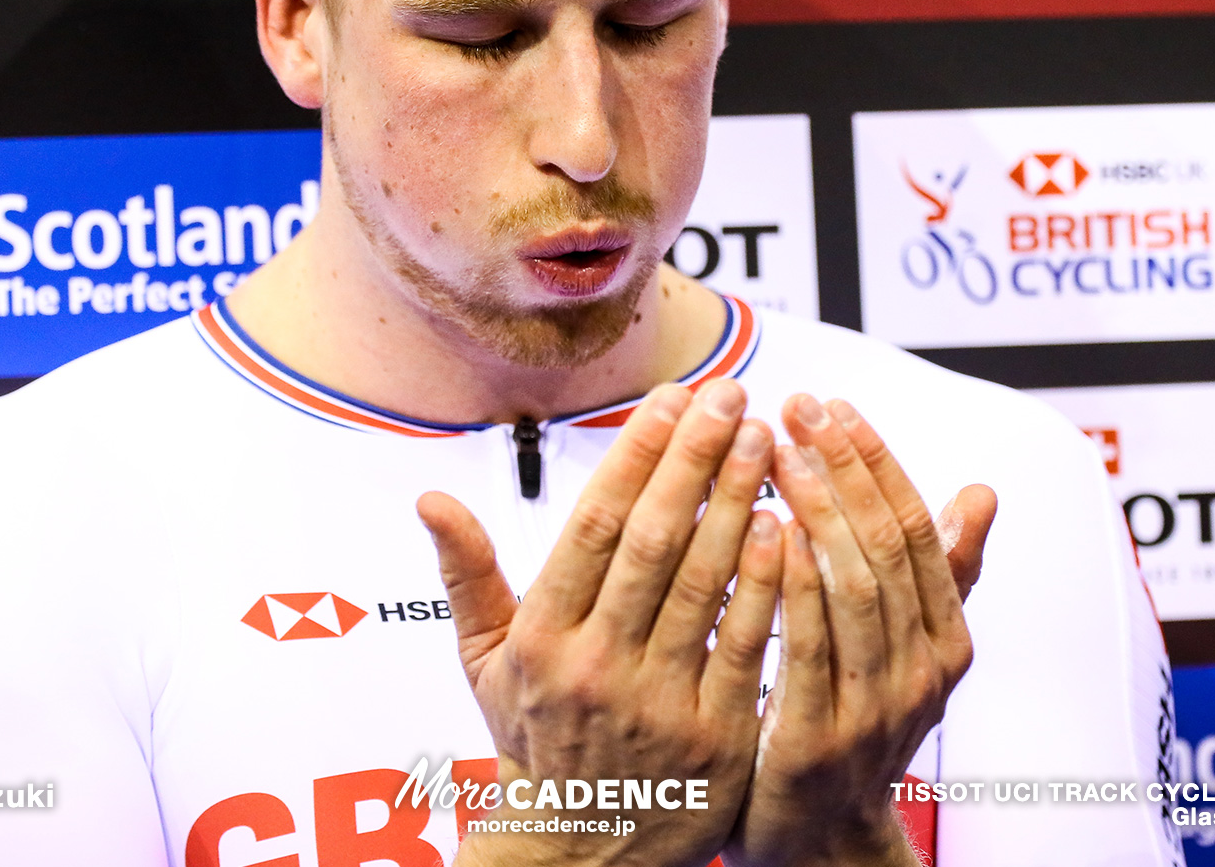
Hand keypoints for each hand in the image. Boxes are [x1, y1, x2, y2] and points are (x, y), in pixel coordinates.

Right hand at [418, 379, 782, 866]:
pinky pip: (746, 645)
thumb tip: (431, 498)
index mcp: (542, 638)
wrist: (582, 850)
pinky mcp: (715, 737)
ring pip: (704, 585)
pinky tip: (784, 527)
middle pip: (652, 542)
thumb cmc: (536, 738)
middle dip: (695, 459)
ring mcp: (659, 704)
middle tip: (730, 394)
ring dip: (738, 503)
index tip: (672, 396)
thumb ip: (466, 573)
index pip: (592, 526)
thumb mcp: (484, 660)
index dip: (636, 455)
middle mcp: (596, 667)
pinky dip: (765, 584)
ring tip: (763, 440)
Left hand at [726, 396, 997, 866]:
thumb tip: (982, 491)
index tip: (833, 403)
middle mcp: (921, 672)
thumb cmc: (851, 726)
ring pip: (855, 589)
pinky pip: (807, 647)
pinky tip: (761, 529)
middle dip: (843, 468)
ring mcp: (874, 709)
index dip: (878, 461)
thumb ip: (941, 576)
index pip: (920, 530)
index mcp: (946, 641)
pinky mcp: (819, 741)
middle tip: (796, 405)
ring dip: (816, 509)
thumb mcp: (906, 652)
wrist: (819, 840)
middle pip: (889, 548)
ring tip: (776, 449)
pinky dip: (790, 584)